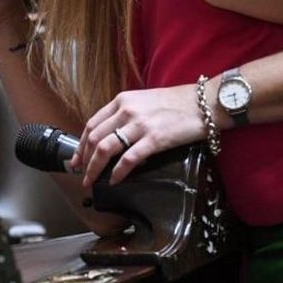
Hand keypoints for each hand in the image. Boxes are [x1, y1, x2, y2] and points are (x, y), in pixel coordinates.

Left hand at [71, 84, 205, 186]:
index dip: (81, 144)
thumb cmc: (178, 103)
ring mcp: (140, 124)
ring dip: (95, 168)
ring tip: (92, 181)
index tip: (77, 158)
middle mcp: (127, 110)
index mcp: (122, 101)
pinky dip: (118, 172)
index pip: (92, 124)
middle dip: (84, 160)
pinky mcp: (155, 138)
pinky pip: (129, 159)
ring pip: (105, 149)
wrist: (205, 102)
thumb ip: (126, 114)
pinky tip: (116, 180)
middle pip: (94, 138)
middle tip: (81, 174)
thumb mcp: (144, 101)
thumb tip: (111, 135)